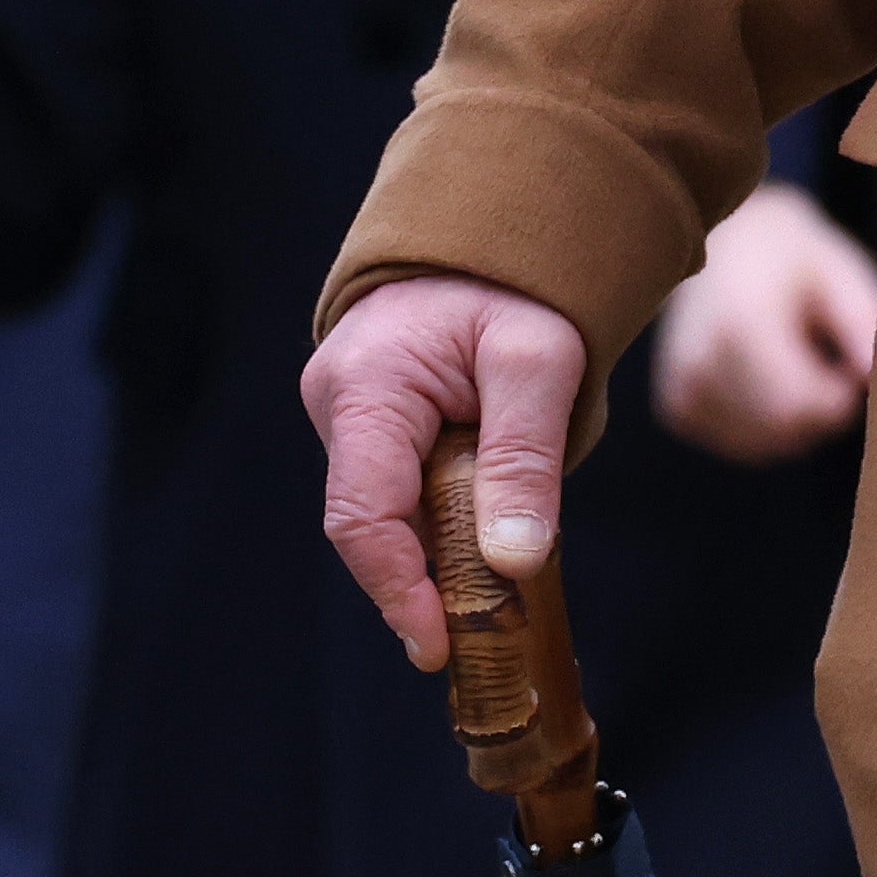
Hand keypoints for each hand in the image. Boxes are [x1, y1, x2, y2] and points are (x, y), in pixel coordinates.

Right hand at [304, 271, 586, 673]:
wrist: (488, 230)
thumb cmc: (512, 283)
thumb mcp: (538, 360)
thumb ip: (523, 459)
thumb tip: (513, 563)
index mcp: (366, 387)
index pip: (362, 516)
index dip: (397, 591)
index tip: (439, 646)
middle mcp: (338, 405)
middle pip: (372, 525)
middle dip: (426, 583)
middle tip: (490, 635)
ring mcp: (348, 415)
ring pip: (388, 513)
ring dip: (440, 552)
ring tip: (503, 587)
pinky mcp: (371, 424)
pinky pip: (400, 491)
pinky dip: (441, 524)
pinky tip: (486, 541)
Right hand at [645, 182, 876, 462]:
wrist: (720, 240)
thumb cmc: (789, 254)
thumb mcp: (835, 269)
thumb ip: (860, 321)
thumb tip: (872, 376)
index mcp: (739, 320)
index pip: (799, 404)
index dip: (840, 399)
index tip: (852, 366)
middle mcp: (700, 359)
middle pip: (784, 429)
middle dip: (822, 411)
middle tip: (827, 360)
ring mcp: (683, 387)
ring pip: (766, 445)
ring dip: (795, 420)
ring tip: (792, 360)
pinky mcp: (677, 406)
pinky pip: (743, 444)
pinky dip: (767, 424)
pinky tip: (767, 377)